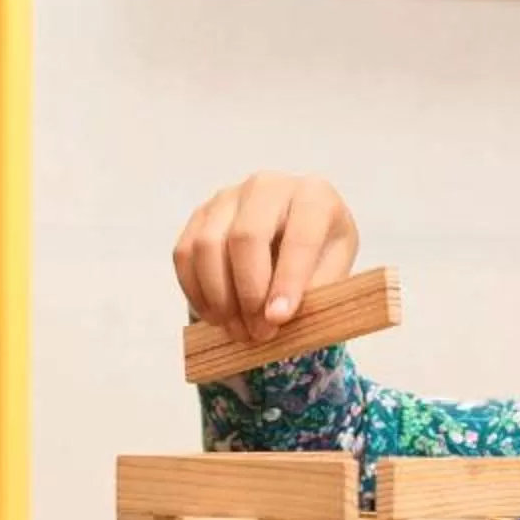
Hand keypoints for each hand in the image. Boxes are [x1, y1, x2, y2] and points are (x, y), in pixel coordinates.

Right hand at [172, 172, 358, 347]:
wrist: (295, 232)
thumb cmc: (320, 252)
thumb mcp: (335, 269)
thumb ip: (315, 290)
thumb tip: (274, 314)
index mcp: (313, 195)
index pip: (299, 237)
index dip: (287, 282)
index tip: (278, 320)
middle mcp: (267, 186)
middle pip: (245, 237)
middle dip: (248, 293)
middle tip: (258, 333)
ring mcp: (228, 197)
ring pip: (207, 245)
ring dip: (219, 297)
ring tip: (238, 330)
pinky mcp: (201, 214)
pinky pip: (185, 254)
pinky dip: (196, 292)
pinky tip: (216, 315)